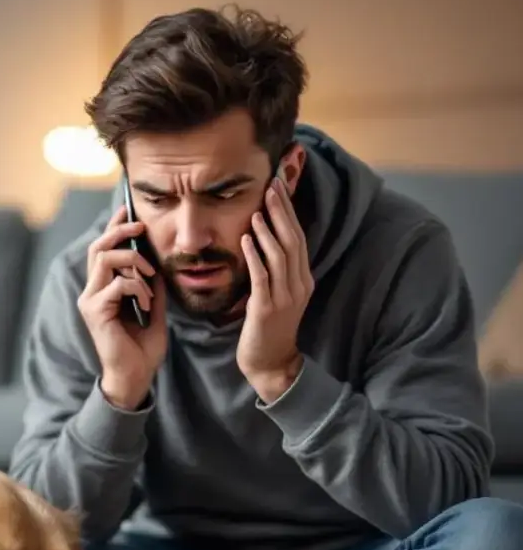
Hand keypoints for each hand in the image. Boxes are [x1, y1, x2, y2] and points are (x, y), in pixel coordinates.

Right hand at [77, 204, 168, 409]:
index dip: (112, 227)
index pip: (101, 249)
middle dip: (120, 232)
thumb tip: (158, 263)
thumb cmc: (142, 347)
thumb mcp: (153, 308)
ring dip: (134, 262)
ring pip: (105, 259)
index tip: (127, 210)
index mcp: (101, 289)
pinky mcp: (96, 311)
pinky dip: (138, 288)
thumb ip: (152, 286)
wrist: (135, 376)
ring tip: (150, 278)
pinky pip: (118, 284)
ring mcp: (90, 301)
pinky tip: (146, 305)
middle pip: (98, 247)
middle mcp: (91, 292)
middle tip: (141, 228)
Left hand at [237, 175, 313, 402]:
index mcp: (303, 280)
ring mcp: (285, 297)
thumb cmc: (269, 327)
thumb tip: (263, 240)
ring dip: (268, 230)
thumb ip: (275, 271)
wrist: (271, 362)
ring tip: (259, 208)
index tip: (279, 188)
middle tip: (273, 186)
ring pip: (280, 256)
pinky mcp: (266, 309)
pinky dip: (255, 255)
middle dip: (282, 212)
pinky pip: (262, 276)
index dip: (289, 212)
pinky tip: (246, 238)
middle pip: (293, 241)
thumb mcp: (278, 295)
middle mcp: (299, 285)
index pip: (298, 238)